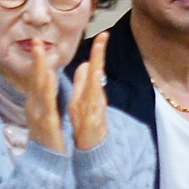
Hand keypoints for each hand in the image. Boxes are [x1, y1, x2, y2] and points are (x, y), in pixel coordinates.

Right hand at [24, 44, 63, 153]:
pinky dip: (46, 90)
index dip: (37, 62)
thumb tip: (44, 84)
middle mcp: (34, 108)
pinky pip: (46, 104)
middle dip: (36, 61)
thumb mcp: (46, 116)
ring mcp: (38, 116)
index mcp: (37, 105)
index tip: (39, 45)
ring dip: (38, 69)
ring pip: (38, 89)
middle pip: (34, 80)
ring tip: (40, 53)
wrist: (45, 165)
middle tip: (37, 41)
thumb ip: (45, 99)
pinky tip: (48, 77)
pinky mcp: (46, 125)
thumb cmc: (48, 140)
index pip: (36, 80)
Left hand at [68, 33, 109, 151]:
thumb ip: (85, 83)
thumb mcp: (87, 102)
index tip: (103, 34)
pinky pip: (90, 109)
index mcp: (91, 94)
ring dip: (97, 72)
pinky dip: (89, 97)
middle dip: (100, 56)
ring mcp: (94, 112)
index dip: (98, 53)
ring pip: (96, 90)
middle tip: (103, 35)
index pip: (95, 69)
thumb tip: (86, 64)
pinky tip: (88, 88)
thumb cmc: (89, 127)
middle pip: (98, 75)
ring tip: (96, 55)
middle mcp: (94, 101)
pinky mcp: (91, 124)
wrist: (93, 154)